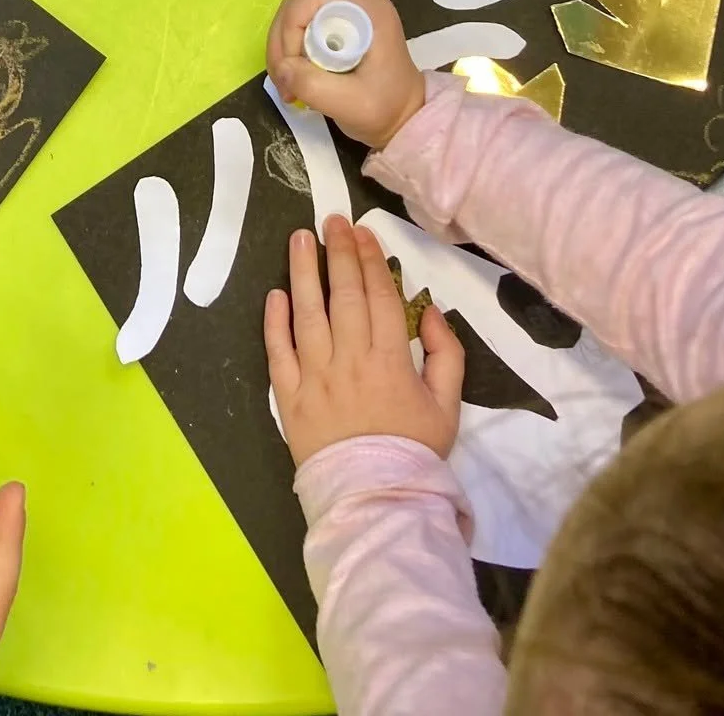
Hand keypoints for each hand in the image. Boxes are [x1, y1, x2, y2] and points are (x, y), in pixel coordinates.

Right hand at [266, 0, 424, 148]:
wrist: (404, 117)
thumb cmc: (385, 108)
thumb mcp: (351, 104)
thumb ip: (314, 86)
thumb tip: (282, 68)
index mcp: (366, 8)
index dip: (292, 25)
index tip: (290, 65)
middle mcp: (354, 1)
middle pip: (298, 4)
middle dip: (282, 42)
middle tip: (282, 80)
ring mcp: (344, 12)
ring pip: (294, 17)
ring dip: (283, 50)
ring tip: (287, 85)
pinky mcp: (336, 26)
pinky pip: (300, 29)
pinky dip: (290, 53)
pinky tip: (294, 79)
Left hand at [266, 216, 464, 465]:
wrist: (377, 501)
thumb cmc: (414, 451)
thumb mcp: (448, 405)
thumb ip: (446, 354)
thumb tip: (428, 310)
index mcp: (390, 359)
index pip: (378, 296)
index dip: (369, 260)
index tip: (361, 231)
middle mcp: (350, 359)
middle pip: (342, 295)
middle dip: (337, 253)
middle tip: (330, 220)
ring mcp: (316, 377)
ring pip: (306, 314)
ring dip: (302, 273)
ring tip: (299, 240)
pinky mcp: (289, 398)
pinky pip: (279, 353)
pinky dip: (274, 322)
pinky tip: (274, 295)